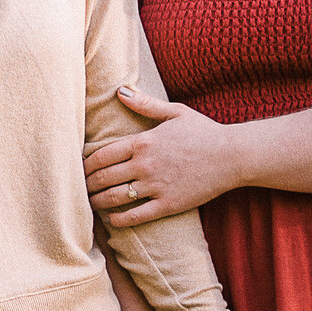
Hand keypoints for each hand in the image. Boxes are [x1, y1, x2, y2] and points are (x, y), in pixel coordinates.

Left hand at [87, 86, 242, 226]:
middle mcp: (145, 164)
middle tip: (79, 188)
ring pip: (115, 198)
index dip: (85, 165)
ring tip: (90, 203)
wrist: (233, 156)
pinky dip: (118, 219)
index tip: (79, 169)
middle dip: (87, 184)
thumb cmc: (204, 132)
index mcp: (143, 142)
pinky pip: (135, 216)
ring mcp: (156, 186)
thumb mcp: (175, 113)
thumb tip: (120, 91)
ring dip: (97, 202)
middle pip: (103, 178)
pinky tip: (111, 219)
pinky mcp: (168, 204)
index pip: (101, 155)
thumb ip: (145, 103)